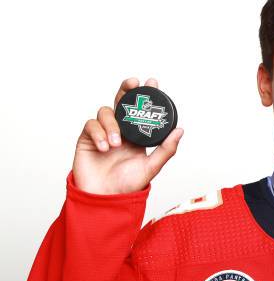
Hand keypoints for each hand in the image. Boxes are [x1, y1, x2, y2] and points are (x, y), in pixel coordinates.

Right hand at [72, 77, 183, 193]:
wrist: (105, 198)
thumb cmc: (127, 185)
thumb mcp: (151, 167)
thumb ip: (166, 149)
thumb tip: (180, 130)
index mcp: (136, 135)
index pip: (141, 110)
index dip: (145, 95)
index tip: (153, 82)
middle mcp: (120, 130)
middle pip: (121, 102)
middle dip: (126, 89)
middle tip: (133, 84)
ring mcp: (103, 132)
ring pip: (105, 112)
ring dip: (111, 124)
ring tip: (116, 144)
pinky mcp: (86, 138)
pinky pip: (91, 125)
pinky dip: (98, 133)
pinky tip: (105, 147)